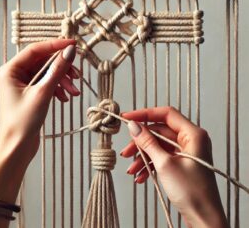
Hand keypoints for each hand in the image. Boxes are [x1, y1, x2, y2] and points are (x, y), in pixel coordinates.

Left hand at [0, 39, 79, 161]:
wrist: (17, 148)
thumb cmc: (23, 122)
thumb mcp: (43, 93)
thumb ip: (57, 70)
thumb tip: (70, 51)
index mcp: (11, 70)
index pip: (36, 50)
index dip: (55, 45)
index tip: (73, 45)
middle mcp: (15, 74)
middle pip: (43, 62)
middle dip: (62, 68)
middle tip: (77, 75)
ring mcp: (23, 84)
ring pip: (47, 73)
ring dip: (62, 80)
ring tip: (74, 92)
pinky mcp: (30, 93)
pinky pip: (47, 83)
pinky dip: (58, 88)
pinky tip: (65, 98)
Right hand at [121, 107, 227, 227]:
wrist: (204, 220)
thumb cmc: (192, 192)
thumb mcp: (164, 164)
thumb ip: (148, 142)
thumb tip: (133, 126)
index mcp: (193, 134)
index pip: (166, 114)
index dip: (145, 114)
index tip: (128, 117)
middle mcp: (190, 139)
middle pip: (159, 131)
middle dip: (141, 142)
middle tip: (126, 151)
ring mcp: (186, 152)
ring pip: (158, 145)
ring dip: (143, 156)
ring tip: (131, 169)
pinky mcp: (181, 163)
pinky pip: (161, 157)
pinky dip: (150, 164)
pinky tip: (140, 176)